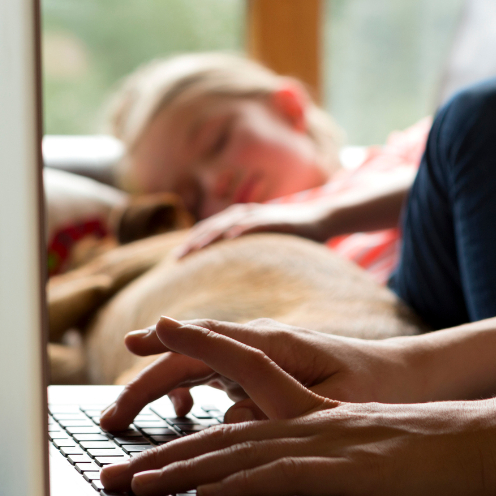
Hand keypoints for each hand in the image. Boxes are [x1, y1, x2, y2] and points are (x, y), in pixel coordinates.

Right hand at [97, 317, 422, 429]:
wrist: (410, 375)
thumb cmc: (379, 387)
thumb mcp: (338, 406)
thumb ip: (283, 410)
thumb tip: (229, 419)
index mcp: (276, 345)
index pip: (209, 341)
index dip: (168, 344)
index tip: (132, 344)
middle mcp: (261, 343)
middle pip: (189, 356)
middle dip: (144, 382)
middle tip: (111, 418)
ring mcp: (259, 355)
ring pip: (194, 364)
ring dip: (158, 388)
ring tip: (126, 419)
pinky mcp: (263, 370)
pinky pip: (213, 375)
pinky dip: (188, 389)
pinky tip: (184, 411)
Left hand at [97, 320, 495, 495]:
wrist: (484, 441)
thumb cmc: (428, 449)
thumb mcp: (361, 445)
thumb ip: (316, 450)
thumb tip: (277, 466)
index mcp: (309, 407)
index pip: (237, 378)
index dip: (189, 361)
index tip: (143, 351)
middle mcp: (307, 417)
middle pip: (218, 431)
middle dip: (159, 452)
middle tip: (111, 470)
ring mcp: (322, 439)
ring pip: (235, 450)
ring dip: (179, 471)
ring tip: (137, 485)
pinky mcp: (341, 467)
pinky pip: (274, 475)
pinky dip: (231, 485)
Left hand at [176, 202, 331, 257]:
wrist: (320, 220)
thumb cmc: (289, 238)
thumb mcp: (261, 247)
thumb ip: (244, 257)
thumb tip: (228, 281)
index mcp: (237, 221)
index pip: (207, 231)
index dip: (191, 244)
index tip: (174, 260)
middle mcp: (243, 214)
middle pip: (211, 227)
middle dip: (193, 242)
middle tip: (176, 259)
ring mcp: (259, 215)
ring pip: (229, 223)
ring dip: (211, 235)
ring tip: (196, 248)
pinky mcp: (276, 219)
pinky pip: (256, 223)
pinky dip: (242, 229)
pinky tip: (231, 238)